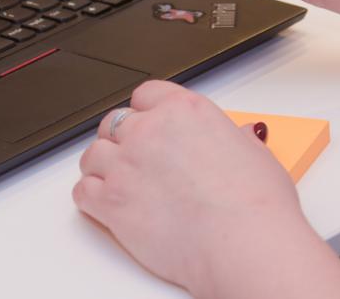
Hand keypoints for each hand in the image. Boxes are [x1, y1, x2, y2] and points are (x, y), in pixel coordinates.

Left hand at [72, 82, 339, 297]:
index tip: (147, 124)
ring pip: (93, 154)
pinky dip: (91, 198)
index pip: (146, 94)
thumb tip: (241, 138)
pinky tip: (106, 206)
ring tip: (118, 184)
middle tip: (133, 159)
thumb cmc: (256, 206)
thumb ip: (238, 141)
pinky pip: (83, 191)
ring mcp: (126, 163)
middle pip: (115, 122)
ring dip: (102, 167)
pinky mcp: (111, 200)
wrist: (243, 243)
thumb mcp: (256, 156)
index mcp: (185, 111)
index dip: (144, 111)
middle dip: (121, 139)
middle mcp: (150, 130)